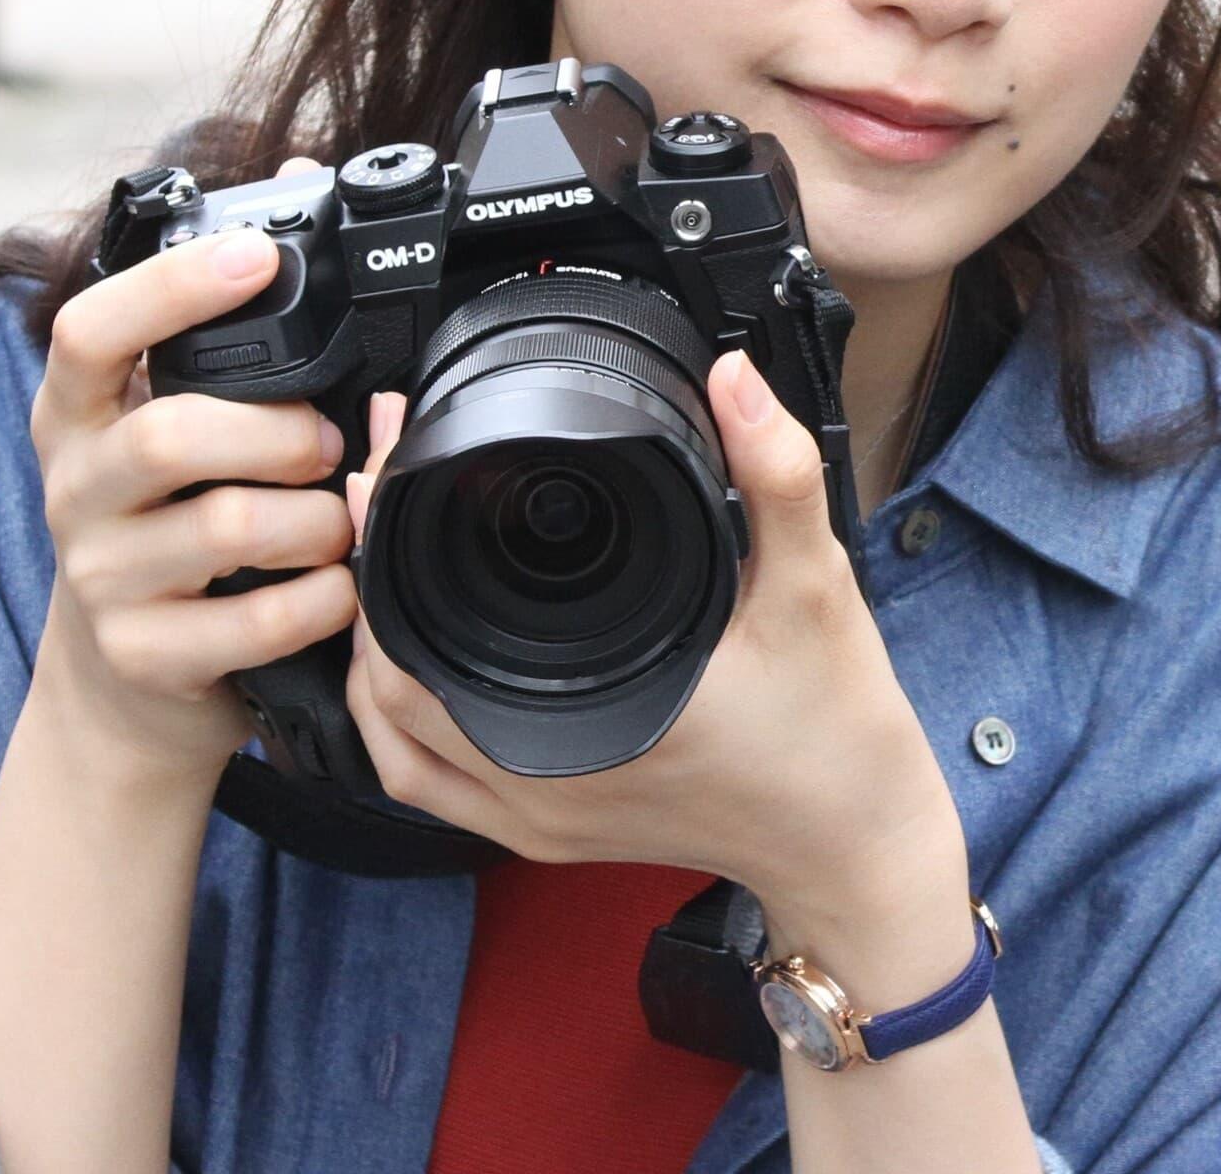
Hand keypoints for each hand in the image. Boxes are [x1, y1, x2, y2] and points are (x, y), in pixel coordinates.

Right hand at [24, 181, 359, 789]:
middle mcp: (74, 489)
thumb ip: (217, 338)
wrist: (122, 680)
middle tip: (326, 442)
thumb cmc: (168, 524)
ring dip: (314, 518)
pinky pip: (257, 621)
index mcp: (76, 413)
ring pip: (228, 526)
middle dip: (278, 432)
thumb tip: (298, 185)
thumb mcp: (165, 427)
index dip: (170, 287)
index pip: (89, 331)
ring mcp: (101, 576)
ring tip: (334, 519)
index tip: (256, 256)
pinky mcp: (142, 653)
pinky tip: (333, 587)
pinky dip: (321, 599)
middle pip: (171, 435)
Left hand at [343, 351, 974, 998]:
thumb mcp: (815, 588)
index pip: (423, 632)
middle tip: (383, 479)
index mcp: (590, 722)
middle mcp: (541, 786)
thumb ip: (776, 475)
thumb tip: (732, 379)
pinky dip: (396, 722)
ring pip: (389, 742)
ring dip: (368, 651)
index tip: (394, 453)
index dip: (388, 534)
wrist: (853, 842)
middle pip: (381, 681)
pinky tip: (409, 660)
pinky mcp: (543, 834)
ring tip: (382, 557)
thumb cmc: (835, 732)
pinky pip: (426, 784)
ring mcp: (534, 821)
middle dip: (367, 571)